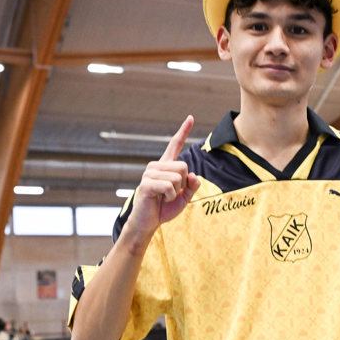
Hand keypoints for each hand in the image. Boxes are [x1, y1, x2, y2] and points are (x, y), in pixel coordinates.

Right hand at [126, 115, 200, 240]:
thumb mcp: (185, 198)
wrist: (148, 223)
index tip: (191, 117)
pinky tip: (161, 199)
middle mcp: (157, 166)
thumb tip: (193, 175)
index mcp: (166, 166)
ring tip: (165, 197)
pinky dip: (171, 196)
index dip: (183, 131)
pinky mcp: (146, 183)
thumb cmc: (164, 209)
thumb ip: (192, 186)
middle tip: (171, 194)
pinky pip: (169, 186)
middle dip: (184, 184)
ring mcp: (150, 173)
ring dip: (176, 192)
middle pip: (184, 166)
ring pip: (178, 177)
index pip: (175, 144)